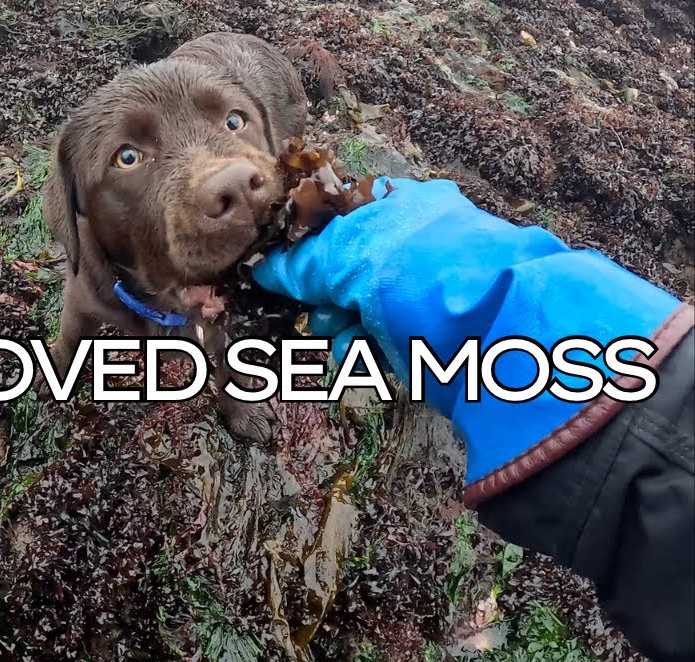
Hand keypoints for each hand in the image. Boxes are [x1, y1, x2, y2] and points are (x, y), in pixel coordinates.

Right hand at [251, 178, 684, 500]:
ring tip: (339, 336)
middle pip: (342, 265)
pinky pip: (380, 336)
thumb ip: (302, 263)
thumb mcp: (349, 257)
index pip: (336, 219)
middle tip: (313, 309)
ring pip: (357, 304)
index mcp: (400, 206)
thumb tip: (262, 269)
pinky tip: (358, 354)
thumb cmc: (424, 273)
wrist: (500, 331)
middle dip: (320, 291)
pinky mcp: (430, 332)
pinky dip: (363, 347)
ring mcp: (422, 288)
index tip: (279, 271)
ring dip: (337, 323)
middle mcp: (412, 241)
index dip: (304, 245)